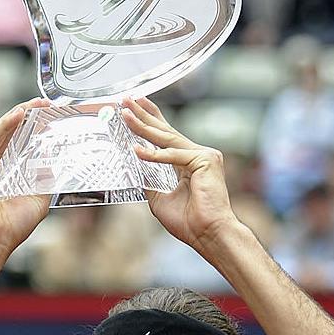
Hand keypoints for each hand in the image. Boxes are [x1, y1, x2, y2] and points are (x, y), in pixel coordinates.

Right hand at [0, 97, 51, 258]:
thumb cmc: (13, 225)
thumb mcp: (40, 197)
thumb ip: (45, 177)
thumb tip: (52, 156)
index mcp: (10, 174)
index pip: (23, 145)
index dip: (38, 130)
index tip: (53, 117)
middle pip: (13, 135)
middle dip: (30, 117)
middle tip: (46, 104)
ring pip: (2, 133)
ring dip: (19, 116)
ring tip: (36, 104)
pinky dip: (5, 125)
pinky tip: (19, 115)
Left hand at [122, 97, 238, 252]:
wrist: (208, 235)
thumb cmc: (189, 223)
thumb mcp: (159, 199)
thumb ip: (149, 182)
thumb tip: (134, 169)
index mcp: (189, 163)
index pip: (167, 137)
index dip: (151, 120)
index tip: (135, 107)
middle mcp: (198, 155)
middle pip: (166, 131)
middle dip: (143, 115)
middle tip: (125, 99)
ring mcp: (204, 156)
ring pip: (167, 139)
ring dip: (143, 126)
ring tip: (125, 114)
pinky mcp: (206, 160)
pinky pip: (174, 155)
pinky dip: (154, 155)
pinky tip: (137, 150)